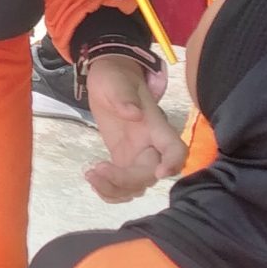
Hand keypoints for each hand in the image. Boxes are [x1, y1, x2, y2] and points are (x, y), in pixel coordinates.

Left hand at [81, 53, 181, 202]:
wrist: (107, 79)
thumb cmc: (114, 77)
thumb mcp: (115, 82)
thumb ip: (124, 97)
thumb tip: (133, 113)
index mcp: (155, 126)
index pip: (175, 149)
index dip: (173, 163)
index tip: (159, 173)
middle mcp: (151, 145)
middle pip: (150, 175)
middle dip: (125, 180)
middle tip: (97, 169)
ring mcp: (137, 155)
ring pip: (137, 186)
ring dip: (115, 189)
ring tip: (91, 174)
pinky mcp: (123, 160)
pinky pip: (123, 185)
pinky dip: (110, 190)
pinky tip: (93, 179)